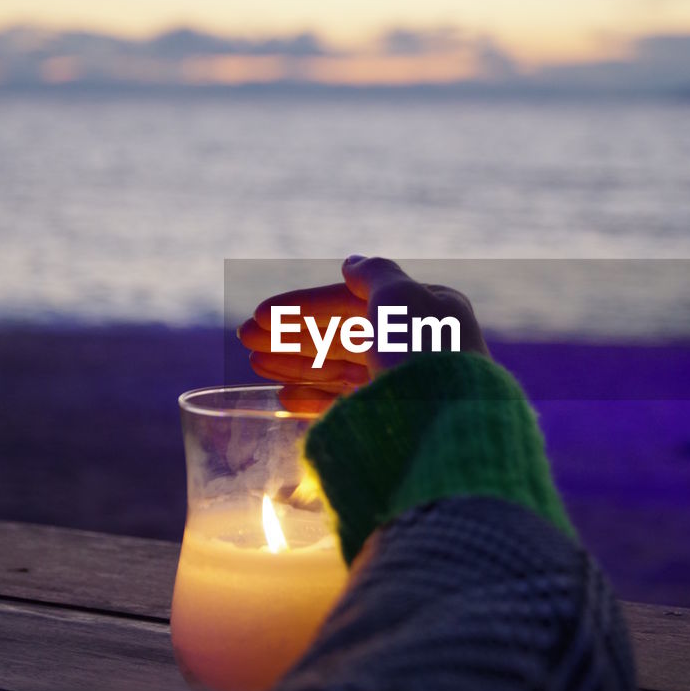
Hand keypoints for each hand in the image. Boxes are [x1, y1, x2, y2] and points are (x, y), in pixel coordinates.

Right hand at [237, 255, 489, 413]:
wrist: (445, 427)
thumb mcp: (399, 297)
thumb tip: (351, 263)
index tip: (259, 313)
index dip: (303, 305)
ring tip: (255, 363)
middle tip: (244, 338)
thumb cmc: (420, 353)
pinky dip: (314, 399)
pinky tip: (283, 397)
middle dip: (292, 334)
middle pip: (342, 335)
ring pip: (340, 368)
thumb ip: (373, 274)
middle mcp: (417, 346)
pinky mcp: (394, 422)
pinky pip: (348, 405)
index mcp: (425, 310)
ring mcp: (405, 386)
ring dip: (296, 363)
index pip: (352, 302)